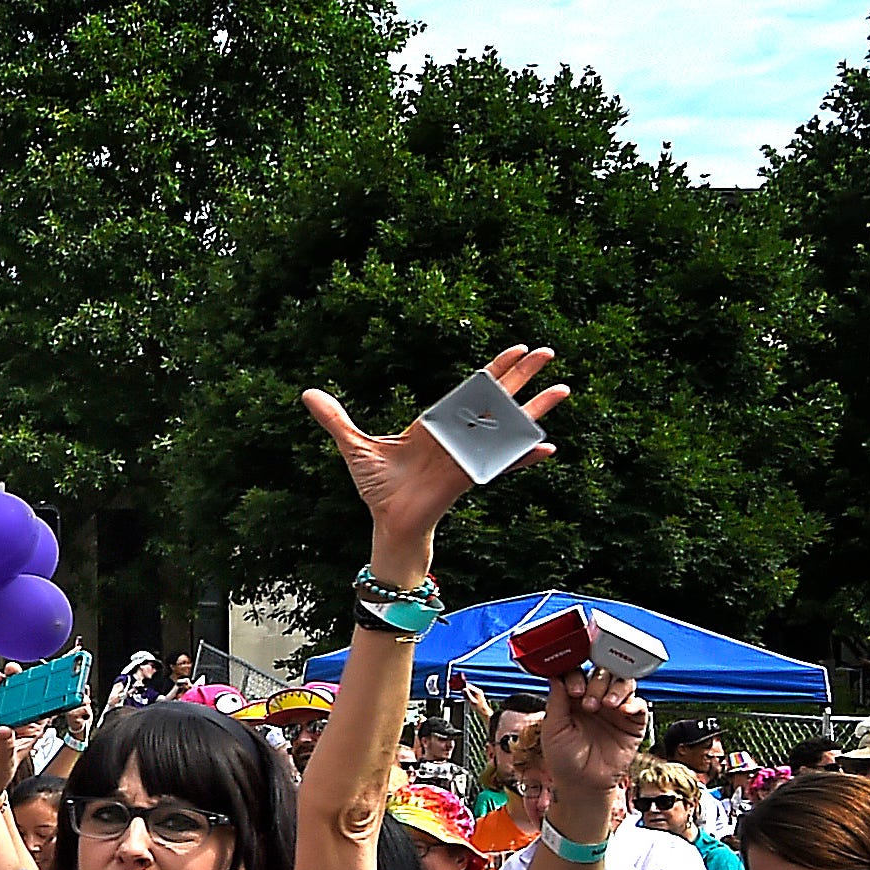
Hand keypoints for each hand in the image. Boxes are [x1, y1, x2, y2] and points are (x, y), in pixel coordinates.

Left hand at [306, 344, 562, 563]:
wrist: (386, 521)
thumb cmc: (378, 486)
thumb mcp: (354, 446)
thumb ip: (335, 419)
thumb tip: (307, 392)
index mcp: (436, 423)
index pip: (470, 389)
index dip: (493, 369)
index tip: (516, 349)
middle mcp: (458, 436)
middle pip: (496, 399)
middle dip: (521, 376)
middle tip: (548, 352)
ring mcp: (468, 455)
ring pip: (506, 427)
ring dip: (533, 410)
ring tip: (563, 390)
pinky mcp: (468, 477)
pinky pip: (501, 465)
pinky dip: (522, 457)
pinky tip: (546, 448)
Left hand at [541, 670, 648, 806]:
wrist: (582, 783)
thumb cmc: (564, 758)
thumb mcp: (553, 728)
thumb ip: (556, 701)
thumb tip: (555, 675)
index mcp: (573, 697)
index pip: (579, 672)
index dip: (577, 676)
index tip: (574, 690)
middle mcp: (596, 698)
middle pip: (603, 673)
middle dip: (596, 683)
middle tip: (588, 703)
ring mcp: (615, 709)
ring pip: (624, 683)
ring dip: (615, 689)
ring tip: (605, 705)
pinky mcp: (633, 722)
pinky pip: (640, 705)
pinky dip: (633, 703)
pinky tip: (622, 710)